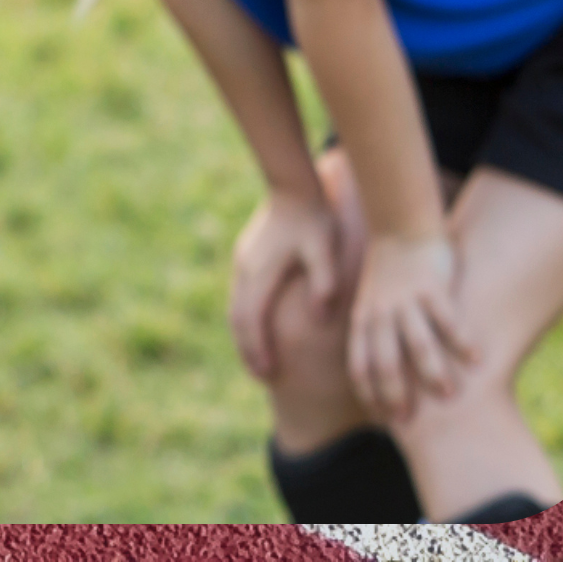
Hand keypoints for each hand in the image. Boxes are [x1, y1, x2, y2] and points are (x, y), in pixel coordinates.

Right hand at [227, 186, 345, 380]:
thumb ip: (325, 285)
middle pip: (238, 317)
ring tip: (259, 360)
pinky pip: (241, 295)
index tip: (270, 375)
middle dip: (247, 349)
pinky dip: (246, 318)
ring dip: (244, 335)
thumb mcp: (326, 251)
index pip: (252, 319)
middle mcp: (246, 268)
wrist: (294, 184)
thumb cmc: (315, 219)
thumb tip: (319, 320)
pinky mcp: (247, 255)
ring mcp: (243, 260)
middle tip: (262, 377)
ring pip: (235, 306)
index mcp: (261, 271)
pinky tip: (260, 327)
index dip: (259, 349)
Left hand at [346, 228, 472, 422]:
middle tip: (411, 421)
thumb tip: (390, 387)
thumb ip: (379, 340)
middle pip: (386, 360)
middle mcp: (381, 311)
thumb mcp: (372, 306)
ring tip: (448, 395)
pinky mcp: (432, 286)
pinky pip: (448, 319)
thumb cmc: (389, 277)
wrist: (400, 225)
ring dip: (432, 371)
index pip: (360, 363)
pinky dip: (462, 341)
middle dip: (396, 393)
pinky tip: (477, 359)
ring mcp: (406, 299)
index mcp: (363, 318)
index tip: (385, 420)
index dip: (370, 393)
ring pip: (417, 343)